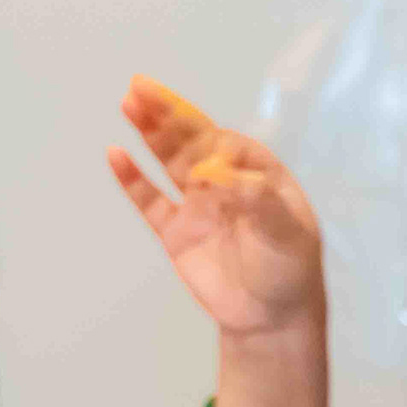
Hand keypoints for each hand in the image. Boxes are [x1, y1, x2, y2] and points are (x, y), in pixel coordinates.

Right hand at [107, 76, 327, 344]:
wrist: (272, 319)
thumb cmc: (290, 271)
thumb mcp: (286, 233)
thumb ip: (256, 199)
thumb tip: (211, 171)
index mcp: (260, 177)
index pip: (229, 144)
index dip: (210, 137)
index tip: (203, 153)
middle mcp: (226, 184)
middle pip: (192, 142)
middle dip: (169, 115)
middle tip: (140, 86)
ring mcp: (198, 206)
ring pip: (168, 161)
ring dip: (150, 133)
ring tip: (129, 103)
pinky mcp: (175, 231)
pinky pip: (149, 200)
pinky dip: (132, 179)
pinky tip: (116, 154)